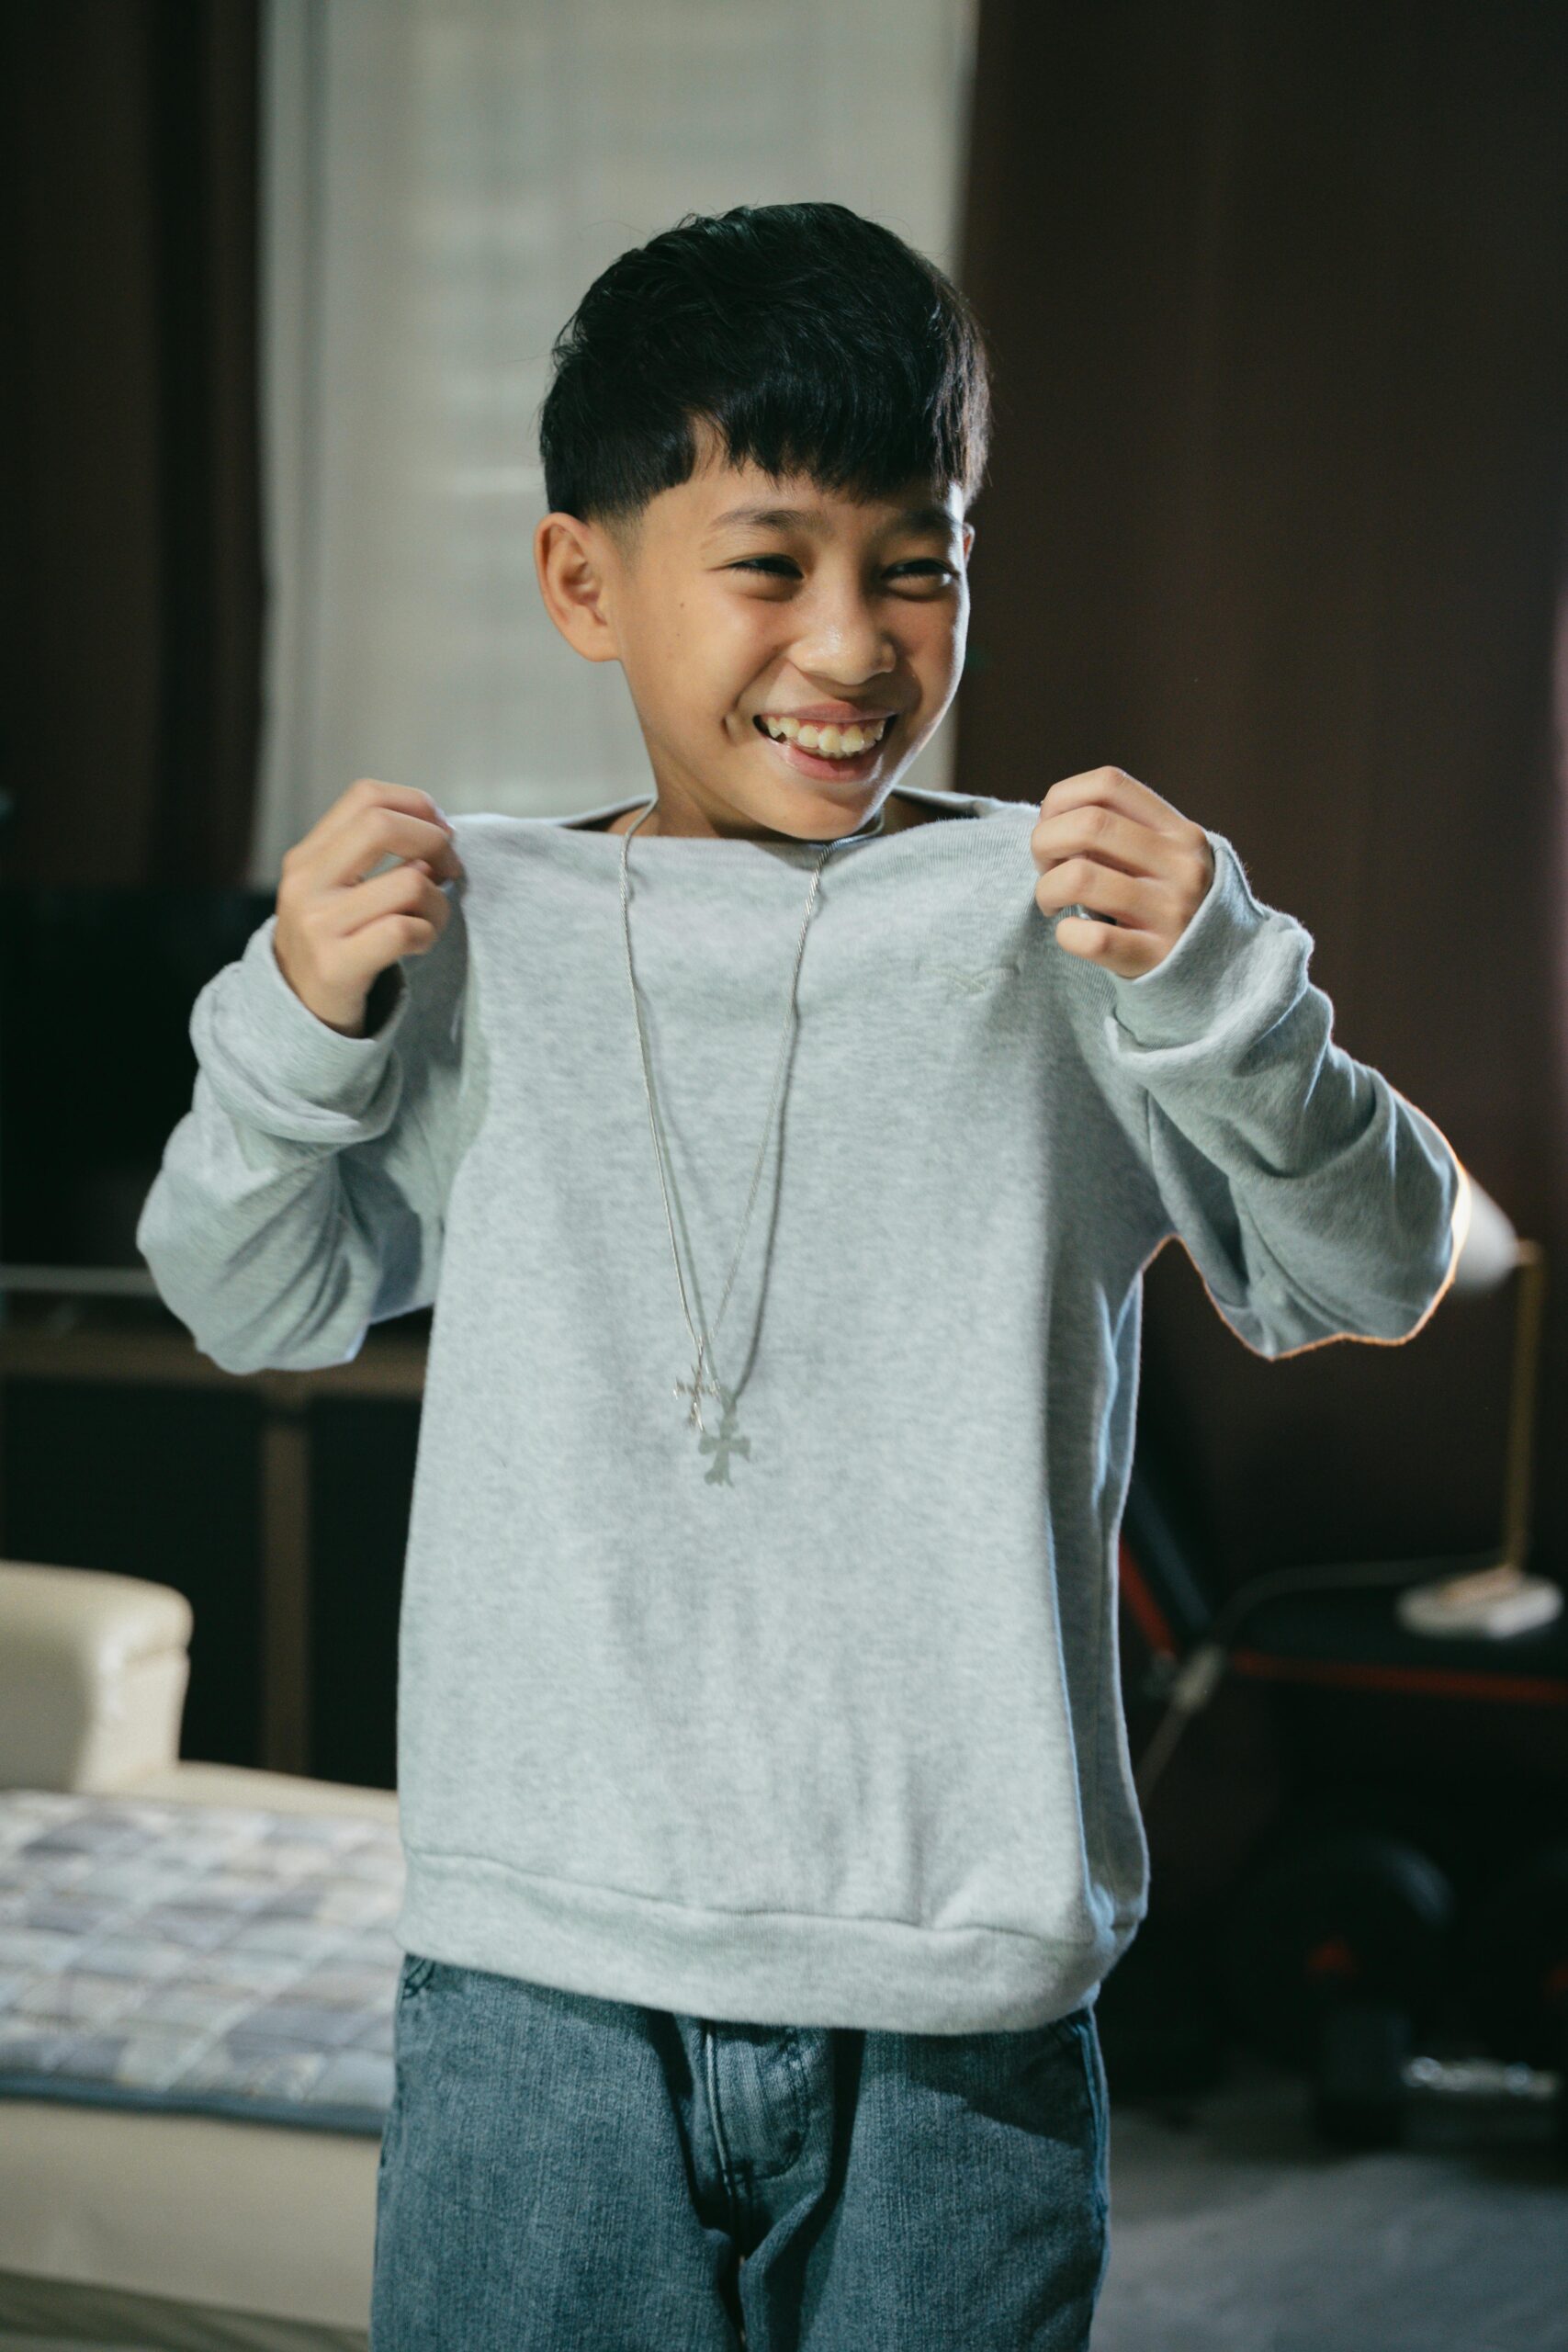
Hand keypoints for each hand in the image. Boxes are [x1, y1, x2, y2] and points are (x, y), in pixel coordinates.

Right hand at [273, 778, 464, 1035]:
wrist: (298, 1011)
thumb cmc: (335, 942)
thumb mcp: (336, 890)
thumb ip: (373, 857)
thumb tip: (438, 833)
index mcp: (307, 856)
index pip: (366, 796)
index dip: (416, 804)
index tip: (440, 831)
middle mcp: (305, 883)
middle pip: (382, 824)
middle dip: (434, 840)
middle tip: (450, 869)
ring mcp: (317, 924)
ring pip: (408, 883)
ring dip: (439, 901)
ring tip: (431, 919)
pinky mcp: (336, 964)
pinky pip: (404, 931)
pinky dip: (428, 933)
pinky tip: (419, 943)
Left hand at [1031, 766, 1214, 978]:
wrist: (1217, 971)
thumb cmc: (1165, 904)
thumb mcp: (1163, 858)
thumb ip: (1120, 832)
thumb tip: (1051, 818)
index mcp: (1180, 832)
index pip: (1109, 783)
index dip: (1062, 799)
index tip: (1050, 825)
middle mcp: (1181, 866)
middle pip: (1089, 824)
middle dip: (1044, 842)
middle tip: (1043, 867)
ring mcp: (1172, 912)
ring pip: (1079, 878)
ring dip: (1046, 888)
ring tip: (1052, 902)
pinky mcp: (1154, 957)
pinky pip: (1092, 938)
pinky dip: (1066, 933)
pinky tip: (1071, 933)